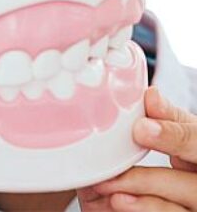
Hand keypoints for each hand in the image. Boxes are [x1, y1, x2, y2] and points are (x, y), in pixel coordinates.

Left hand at [78, 87, 196, 210]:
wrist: (185, 185)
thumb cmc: (188, 153)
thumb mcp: (183, 131)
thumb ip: (167, 118)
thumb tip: (150, 96)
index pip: (196, 142)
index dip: (173, 136)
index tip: (141, 128)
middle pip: (188, 184)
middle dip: (149, 178)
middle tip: (113, 173)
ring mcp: (196, 204)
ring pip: (176, 208)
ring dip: (140, 199)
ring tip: (108, 188)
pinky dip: (144, 209)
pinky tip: (119, 202)